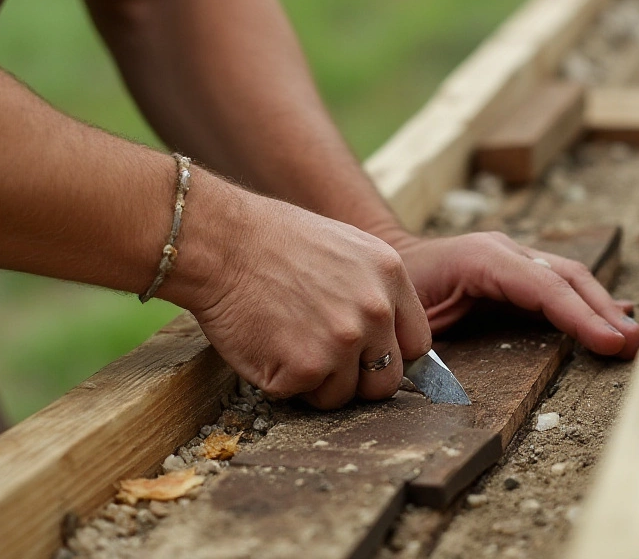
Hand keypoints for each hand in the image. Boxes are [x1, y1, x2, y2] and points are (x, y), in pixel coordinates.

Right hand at [187, 192, 431, 408]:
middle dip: (356, 380)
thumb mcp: (345, 248)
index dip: (389, 356)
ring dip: (314, 382)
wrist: (221, 241)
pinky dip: (280, 381)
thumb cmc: (272, 241)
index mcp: (390, 277)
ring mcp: (342, 343)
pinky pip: (300, 397)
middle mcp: (375, 311)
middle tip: (320, 359)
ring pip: (342, 396)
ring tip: (285, 341)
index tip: (367, 358)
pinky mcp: (305, 369)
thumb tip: (387, 338)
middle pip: (387, 381)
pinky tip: (265, 343)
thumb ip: (373, 291)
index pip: (416, 344)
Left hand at [388, 231, 638, 359]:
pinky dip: (588, 301)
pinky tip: (614, 316)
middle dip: (602, 311)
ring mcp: (513, 256)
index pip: (543, 287)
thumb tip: (449, 381)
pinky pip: (559, 283)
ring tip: (632, 335)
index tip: (610, 342)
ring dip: (603, 306)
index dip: (578, 316)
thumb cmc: (396, 293)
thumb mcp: (412, 319)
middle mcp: (504, 251)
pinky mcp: (518, 268)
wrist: (386, 260)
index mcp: (482, 259)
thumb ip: (437, 344)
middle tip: (633, 343)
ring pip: (569, 277)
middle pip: (567, 278)